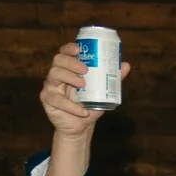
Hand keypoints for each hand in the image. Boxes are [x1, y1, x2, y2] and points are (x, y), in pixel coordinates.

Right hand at [37, 40, 129, 175]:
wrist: (83, 127)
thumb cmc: (93, 105)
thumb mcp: (106, 93)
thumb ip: (115, 80)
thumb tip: (128, 66)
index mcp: (71, 69)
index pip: (65, 52)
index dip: (70, 48)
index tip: (81, 49)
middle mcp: (57, 76)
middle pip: (56, 62)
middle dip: (70, 63)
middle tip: (85, 70)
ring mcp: (50, 89)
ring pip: (52, 77)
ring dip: (67, 80)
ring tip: (82, 84)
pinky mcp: (48, 103)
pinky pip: (54, 100)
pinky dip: (70, 105)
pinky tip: (82, 110)